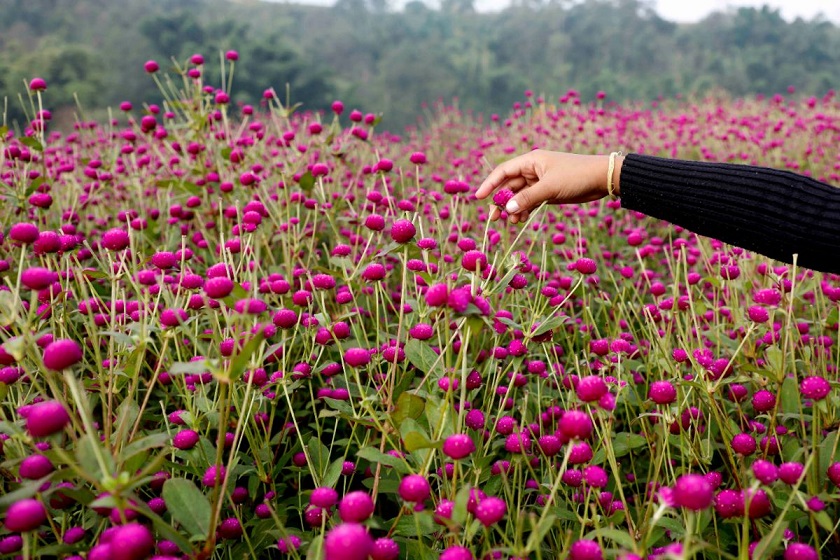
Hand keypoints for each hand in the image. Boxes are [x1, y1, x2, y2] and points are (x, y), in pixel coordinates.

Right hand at [475, 150, 621, 222]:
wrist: (602, 179)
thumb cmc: (576, 176)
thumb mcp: (550, 188)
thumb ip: (527, 199)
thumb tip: (507, 210)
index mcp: (531, 161)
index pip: (503, 171)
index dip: (489, 184)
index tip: (478, 198)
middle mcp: (533, 170)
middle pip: (509, 186)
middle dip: (500, 201)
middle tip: (493, 218)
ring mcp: (540, 182)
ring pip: (519, 196)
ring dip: (513, 208)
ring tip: (511, 222)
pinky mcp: (548, 192)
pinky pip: (530, 202)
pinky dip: (524, 210)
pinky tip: (521, 220)